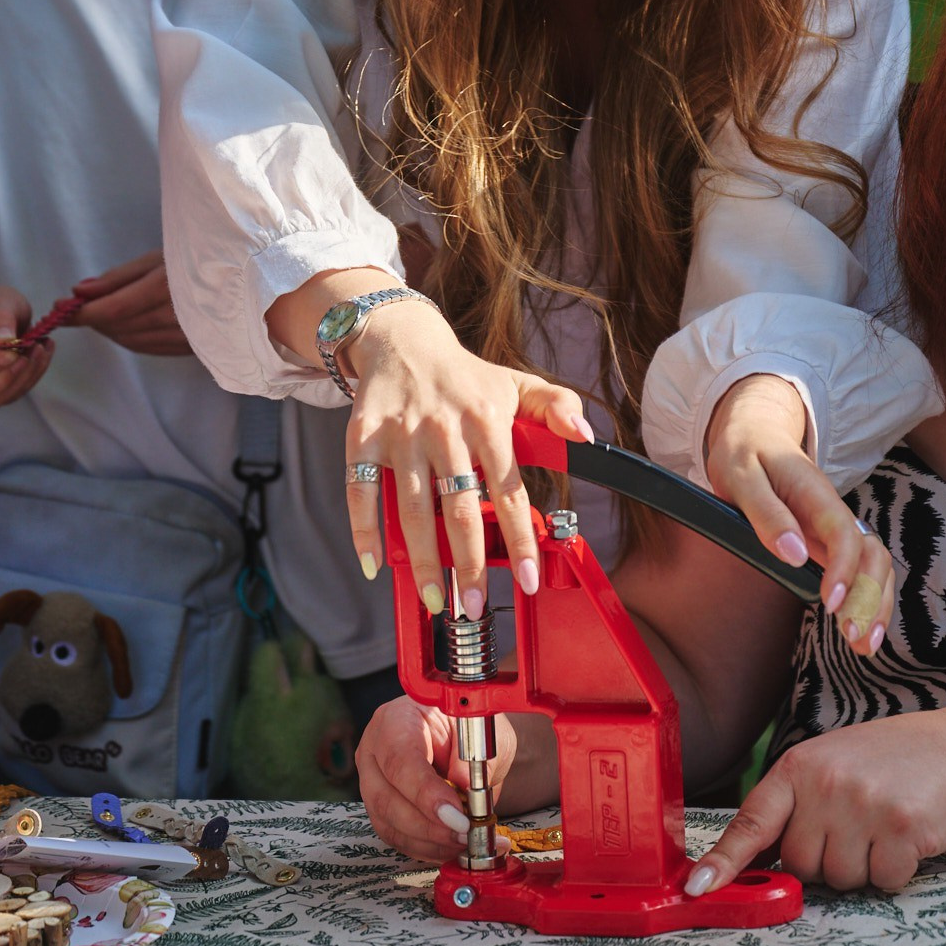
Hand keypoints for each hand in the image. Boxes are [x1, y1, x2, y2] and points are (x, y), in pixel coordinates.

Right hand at [0, 284, 51, 409]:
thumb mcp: (1, 300)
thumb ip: (1, 316)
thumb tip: (4, 340)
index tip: (14, 351)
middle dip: (4, 380)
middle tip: (29, 354)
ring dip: (21, 381)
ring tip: (39, 351)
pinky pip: (8, 397)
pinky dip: (29, 380)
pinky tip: (41, 358)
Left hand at [71, 251, 190, 356]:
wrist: (243, 281)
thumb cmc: (197, 261)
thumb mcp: (158, 258)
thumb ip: (118, 277)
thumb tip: (80, 292)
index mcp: (165, 287)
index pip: (113, 308)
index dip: (83, 312)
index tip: (59, 308)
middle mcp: (174, 317)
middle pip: (119, 327)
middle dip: (93, 318)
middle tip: (80, 305)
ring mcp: (184, 337)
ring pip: (130, 341)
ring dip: (109, 329)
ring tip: (102, 312)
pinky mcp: (189, 348)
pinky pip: (148, 348)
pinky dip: (128, 337)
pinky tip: (125, 323)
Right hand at [342, 299, 589, 618]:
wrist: (403, 340)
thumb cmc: (466, 377)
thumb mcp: (517, 383)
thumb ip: (557, 406)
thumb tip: (585, 434)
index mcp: (487, 420)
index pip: (509, 491)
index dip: (519, 540)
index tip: (528, 579)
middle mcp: (444, 429)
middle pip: (459, 508)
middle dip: (470, 564)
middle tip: (477, 604)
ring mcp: (402, 434)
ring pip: (413, 509)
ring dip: (424, 561)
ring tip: (437, 598)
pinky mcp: (363, 437)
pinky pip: (360, 491)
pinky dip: (364, 530)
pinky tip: (374, 563)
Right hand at [356, 695, 519, 864]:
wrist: (458, 733)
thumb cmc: (465, 726)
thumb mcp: (480, 731)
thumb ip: (473, 761)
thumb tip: (465, 794)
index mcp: (396, 720)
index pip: (400, 761)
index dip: (426, 794)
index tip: (458, 816)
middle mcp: (374, 751)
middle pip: (387, 800)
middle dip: (429, 826)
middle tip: (465, 834)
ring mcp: (371, 782)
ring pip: (389, 825)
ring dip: (429, 842)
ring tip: (464, 842)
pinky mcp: (380, 808)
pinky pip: (397, 838)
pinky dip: (426, 849)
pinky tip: (452, 848)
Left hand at [683, 709, 945, 898]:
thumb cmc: (884, 765)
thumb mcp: (828, 768)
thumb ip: (792, 808)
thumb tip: (753, 866)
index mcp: (798, 767)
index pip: (752, 822)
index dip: (724, 860)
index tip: (699, 888)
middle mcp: (826, 783)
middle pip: (800, 864)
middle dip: (824, 860)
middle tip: (854, 827)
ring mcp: (865, 804)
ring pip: (840, 879)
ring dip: (862, 867)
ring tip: (881, 827)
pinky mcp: (903, 827)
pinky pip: (882, 881)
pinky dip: (895, 870)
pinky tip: (906, 837)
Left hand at [705, 374, 892, 648]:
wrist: (755, 430)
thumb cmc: (744, 453)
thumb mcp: (741, 476)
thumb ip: (766, 514)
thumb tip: (794, 554)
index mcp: (814, 492)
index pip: (843, 532)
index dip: (845, 568)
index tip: (833, 603)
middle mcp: (833, 512)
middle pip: (872, 553)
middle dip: (872, 596)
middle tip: (856, 637)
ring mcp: (834, 527)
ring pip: (874, 564)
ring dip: (876, 603)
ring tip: (865, 645)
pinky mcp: (829, 540)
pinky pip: (860, 568)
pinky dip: (867, 598)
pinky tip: (861, 626)